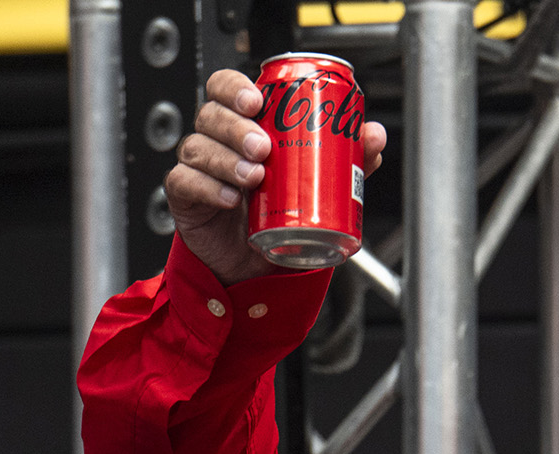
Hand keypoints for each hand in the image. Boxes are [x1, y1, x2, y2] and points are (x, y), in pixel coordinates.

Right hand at [165, 69, 387, 285]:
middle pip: (211, 114)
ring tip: (254, 176)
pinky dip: (206, 186)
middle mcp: (218, 140)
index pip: (226, 88)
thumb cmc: (281, 209)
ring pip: (197, 146)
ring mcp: (199, 167)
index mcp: (245, 124)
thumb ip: (346, 158)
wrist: (259, 261)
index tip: (256, 100)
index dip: (235, 87)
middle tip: (263, 147)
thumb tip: (374, 136)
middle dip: (236, 127)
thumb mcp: (319, 182)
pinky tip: (228, 197)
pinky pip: (184, 182)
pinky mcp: (186, 197)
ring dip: (225, 158)